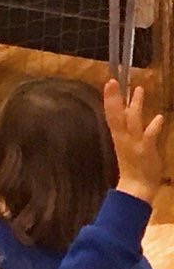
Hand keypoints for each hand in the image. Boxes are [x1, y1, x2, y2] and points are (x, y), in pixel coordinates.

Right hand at [106, 78, 165, 200]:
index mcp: (117, 135)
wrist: (136, 187)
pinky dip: (154, 126)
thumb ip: (128, 129)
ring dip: (136, 105)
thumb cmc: (132, 166)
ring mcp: (134, 143)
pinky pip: (149, 136)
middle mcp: (123, 136)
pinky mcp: (146, 150)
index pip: (111, 113)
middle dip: (114, 98)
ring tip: (139, 90)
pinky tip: (159, 117)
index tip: (109, 82)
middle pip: (116, 114)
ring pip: (132, 121)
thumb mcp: (127, 145)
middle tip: (113, 81)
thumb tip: (130, 110)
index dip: (109, 98)